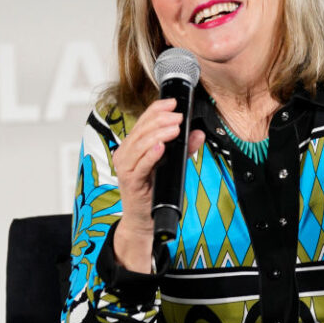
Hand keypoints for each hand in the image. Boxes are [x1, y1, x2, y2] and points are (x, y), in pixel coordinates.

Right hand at [111, 98, 204, 271]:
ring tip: (175, 128)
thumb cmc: (154, 191)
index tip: (173, 103)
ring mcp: (125, 167)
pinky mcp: (130, 181)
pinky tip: (161, 147)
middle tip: (178, 116)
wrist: (143, 219)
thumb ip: (184, 149)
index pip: (143, 120)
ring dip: (158, 133)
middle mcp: (125, 153)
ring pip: (140, 144)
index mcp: (133, 146)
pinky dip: (151, 154)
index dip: (157, 109)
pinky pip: (140, 165)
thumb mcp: (172, 165)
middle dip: (161, 120)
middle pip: (142, 129)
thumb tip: (198, 133)